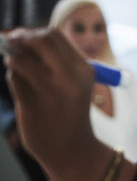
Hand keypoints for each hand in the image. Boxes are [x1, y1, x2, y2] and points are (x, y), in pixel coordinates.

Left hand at [4, 29, 115, 180]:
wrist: (72, 149)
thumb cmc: (70, 111)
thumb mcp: (74, 83)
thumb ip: (53, 60)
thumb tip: (16, 35)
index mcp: (83, 69)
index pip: (53, 35)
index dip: (32, 32)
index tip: (20, 36)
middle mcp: (69, 78)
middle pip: (39, 40)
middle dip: (19, 38)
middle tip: (9, 42)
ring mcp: (51, 91)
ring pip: (21, 59)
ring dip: (13, 59)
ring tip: (17, 68)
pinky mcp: (33, 104)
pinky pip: (14, 79)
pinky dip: (12, 78)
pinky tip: (22, 88)